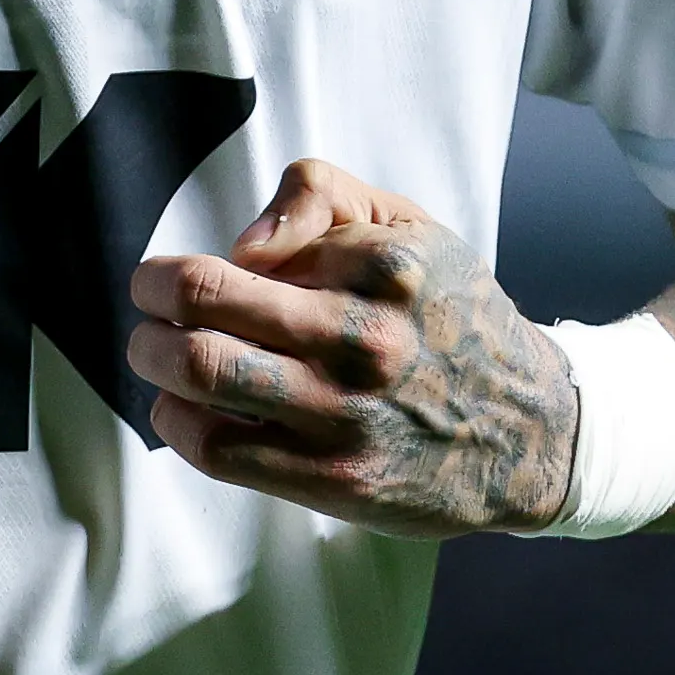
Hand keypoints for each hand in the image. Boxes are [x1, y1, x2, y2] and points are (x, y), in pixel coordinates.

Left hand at [124, 157, 578, 537]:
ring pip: (202, 375)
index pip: (239, 258)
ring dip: (155, 358)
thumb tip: (242, 243)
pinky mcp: (335, 480)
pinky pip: (221, 448)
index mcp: (383, 266)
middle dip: (151, 301)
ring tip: (156, 351)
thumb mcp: (409, 224)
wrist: (528, 429)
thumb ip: (320, 194)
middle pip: (204, 306)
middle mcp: (363, 338)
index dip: (189, 267)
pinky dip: (179, 424)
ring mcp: (346, 415)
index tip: (173, 275)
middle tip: (146, 303)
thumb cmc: (450, 315)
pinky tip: (185, 411)